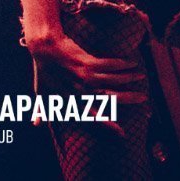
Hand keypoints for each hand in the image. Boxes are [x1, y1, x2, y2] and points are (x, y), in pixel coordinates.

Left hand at [25, 31, 146, 130]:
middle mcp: (79, 91)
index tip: (121, 133)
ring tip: (141, 77)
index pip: (91, 117)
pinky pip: (109, 65)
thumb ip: (41, 110)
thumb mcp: (40, 92)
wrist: (43, 47)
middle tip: (143, 99)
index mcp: (71, 101)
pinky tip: (131, 63)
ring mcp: (84, 77)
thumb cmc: (42, 70)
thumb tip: (36, 125)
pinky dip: (122, 64)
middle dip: (128, 98)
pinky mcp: (86, 62)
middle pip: (109, 98)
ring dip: (129, 78)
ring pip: (113, 80)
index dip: (106, 126)